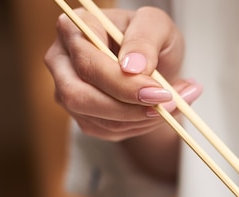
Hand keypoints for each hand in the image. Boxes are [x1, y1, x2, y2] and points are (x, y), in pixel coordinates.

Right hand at [44, 6, 201, 179]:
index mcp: (72, 29)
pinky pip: (112, 130)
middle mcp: (62, 61)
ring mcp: (68, 91)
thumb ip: (144, 37)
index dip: (122, 83)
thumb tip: (132, 67)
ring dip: (145, 117)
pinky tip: (162, 110)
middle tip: (169, 104)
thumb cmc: (150, 37)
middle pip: (81, 97)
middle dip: (130, 108)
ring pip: (101, 119)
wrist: (154, 62)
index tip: (159, 91)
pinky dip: (144, 124)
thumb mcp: (156, 24)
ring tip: (177, 102)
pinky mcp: (85, 116)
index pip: (87, 63)